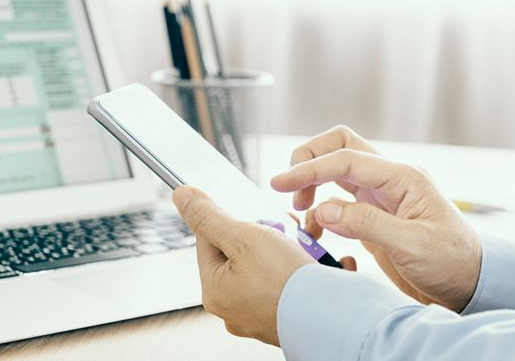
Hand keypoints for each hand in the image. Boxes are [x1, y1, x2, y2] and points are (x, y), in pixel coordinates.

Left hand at [172, 186, 313, 345]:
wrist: (332, 318)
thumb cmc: (286, 281)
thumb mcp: (243, 237)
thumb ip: (210, 216)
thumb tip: (181, 196)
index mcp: (214, 290)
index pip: (209, 239)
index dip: (232, 221)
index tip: (256, 219)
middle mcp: (232, 307)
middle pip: (240, 252)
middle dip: (264, 236)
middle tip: (284, 234)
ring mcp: (258, 314)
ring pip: (267, 266)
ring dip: (286, 251)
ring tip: (304, 251)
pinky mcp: (284, 316)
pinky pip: (287, 284)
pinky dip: (301, 272)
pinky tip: (314, 268)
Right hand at [270, 126, 481, 311]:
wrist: (471, 286)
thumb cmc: (453, 263)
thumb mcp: (413, 245)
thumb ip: (367, 224)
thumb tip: (324, 211)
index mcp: (402, 177)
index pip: (346, 159)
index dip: (309, 168)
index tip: (281, 184)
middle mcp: (389, 180)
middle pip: (339, 146)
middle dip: (308, 160)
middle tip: (289, 191)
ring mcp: (380, 196)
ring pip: (336, 169)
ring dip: (312, 183)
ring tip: (300, 214)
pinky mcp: (372, 215)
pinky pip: (337, 200)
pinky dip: (319, 211)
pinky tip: (316, 233)